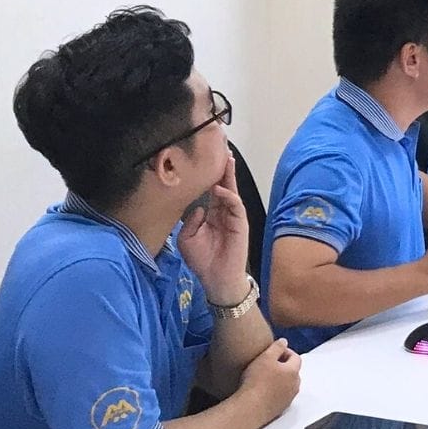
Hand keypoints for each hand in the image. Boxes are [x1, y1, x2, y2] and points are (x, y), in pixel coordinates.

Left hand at [177, 154, 251, 299]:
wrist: (217, 279)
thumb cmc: (203, 260)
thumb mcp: (187, 239)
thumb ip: (190, 221)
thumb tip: (198, 208)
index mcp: (211, 214)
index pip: (211, 190)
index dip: (209, 175)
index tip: (204, 158)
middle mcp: (223, 212)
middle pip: (224, 185)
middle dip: (223, 168)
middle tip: (222, 149)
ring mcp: (233, 217)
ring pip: (231, 191)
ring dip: (229, 176)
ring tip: (227, 160)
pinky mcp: (240, 224)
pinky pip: (235, 206)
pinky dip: (229, 196)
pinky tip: (220, 189)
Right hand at [236, 338, 300, 420]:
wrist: (250, 408)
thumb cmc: (256, 382)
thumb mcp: (265, 357)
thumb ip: (277, 347)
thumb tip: (284, 342)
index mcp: (293, 372)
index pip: (296, 357)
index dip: (285, 351)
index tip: (274, 351)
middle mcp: (294, 386)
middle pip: (293, 371)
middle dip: (283, 365)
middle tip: (268, 363)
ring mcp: (288, 398)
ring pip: (288, 384)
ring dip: (279, 379)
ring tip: (264, 377)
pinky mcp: (280, 408)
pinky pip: (281, 396)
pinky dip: (275, 391)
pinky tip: (262, 390)